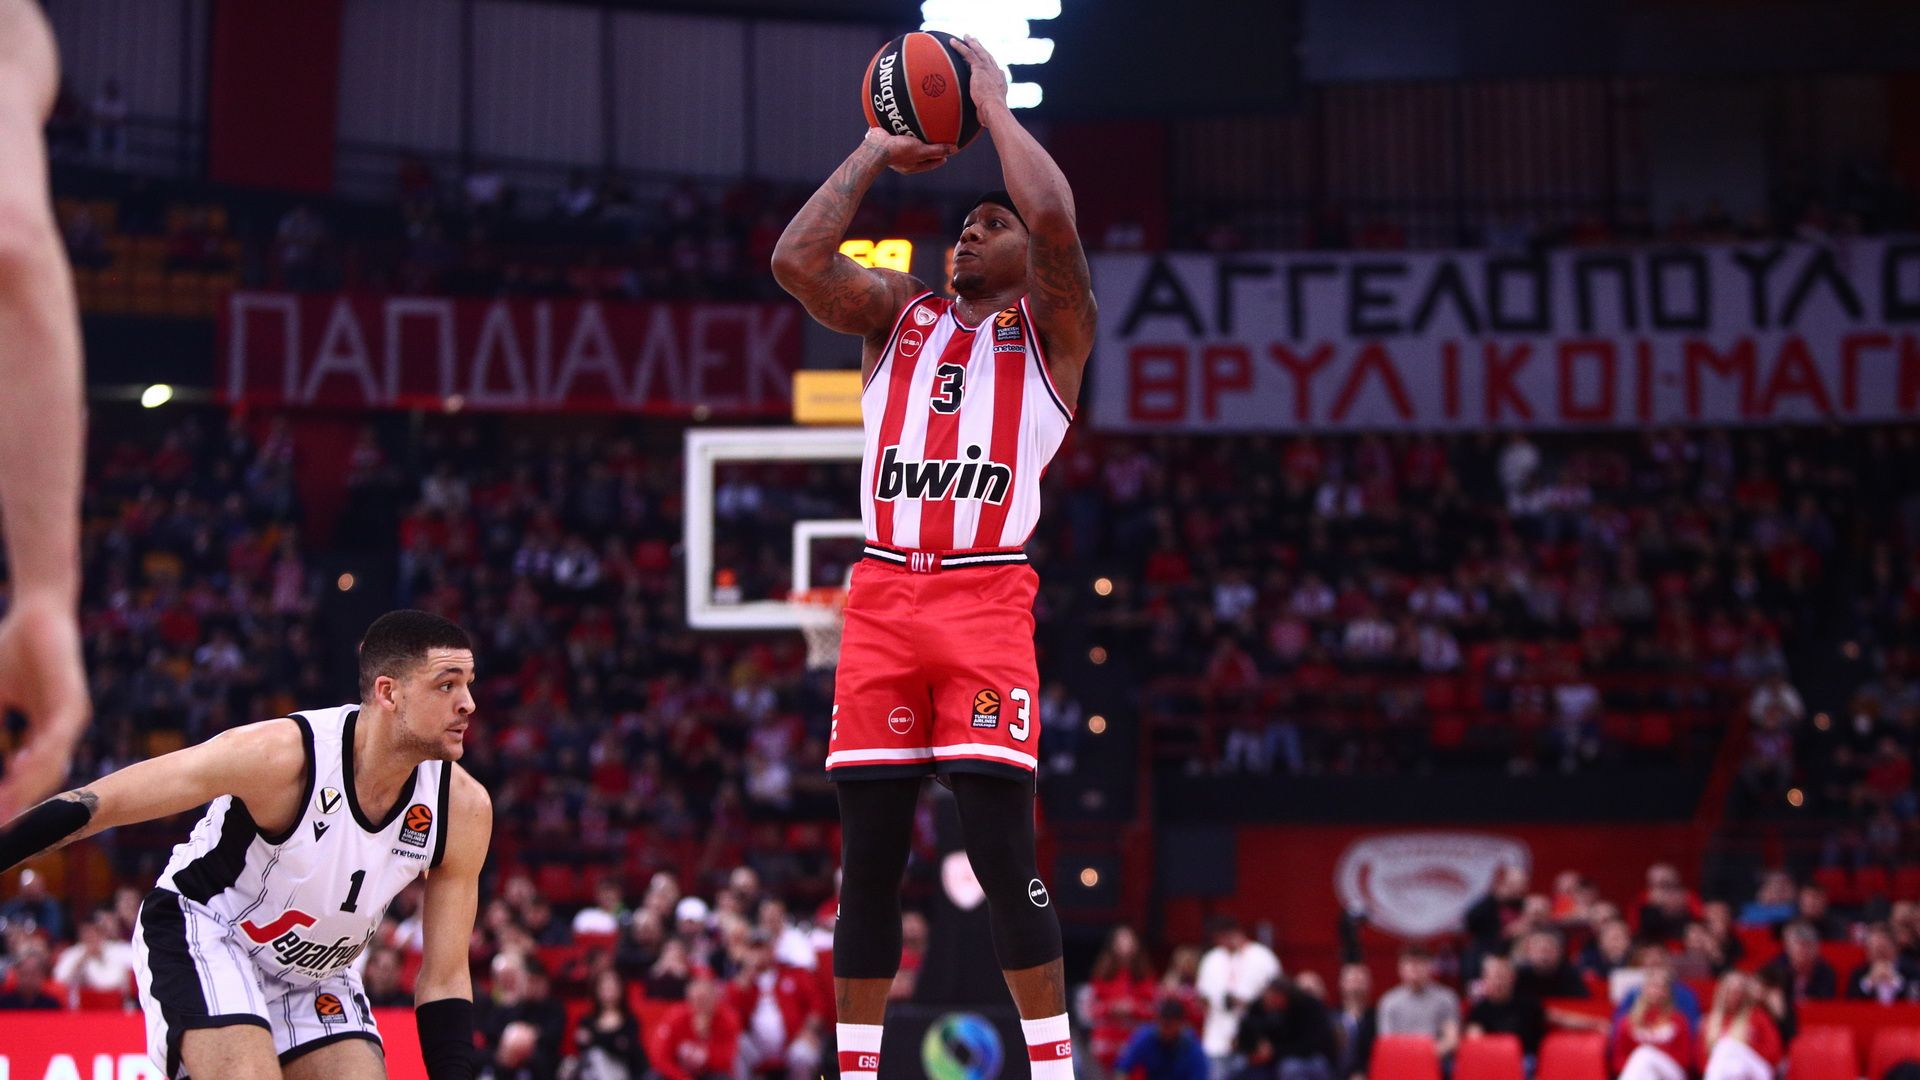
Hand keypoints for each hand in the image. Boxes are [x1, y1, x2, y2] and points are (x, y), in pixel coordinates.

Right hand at [0, 596, 88, 817]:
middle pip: (41, 779)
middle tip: (0, 828)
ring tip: (5, 811)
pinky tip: (20, 769)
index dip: (9, 799)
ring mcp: (71, 718)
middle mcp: (62, 731)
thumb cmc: (11, 654)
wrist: (38, 613)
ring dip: (26, 789)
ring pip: (50, 764)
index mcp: (45, 733)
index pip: (26, 777)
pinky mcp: (73, 701)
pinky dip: (39, 755)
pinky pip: (57, 736)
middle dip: (17, 805)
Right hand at [861, 127, 955, 174]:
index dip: (940, 158)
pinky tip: (907, 112)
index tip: (948, 152)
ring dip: (915, 133)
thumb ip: (937, 150)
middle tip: (938, 138)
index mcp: (911, 166)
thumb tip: (955, 149)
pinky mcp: (887, 138)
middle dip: (928, 145)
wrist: (875, 146)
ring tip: (923, 123)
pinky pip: (897, 129)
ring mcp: (893, 148)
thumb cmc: (898, 151)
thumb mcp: (921, 151)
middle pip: (919, 152)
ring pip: (908, 140)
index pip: (929, 163)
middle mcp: (902, 159)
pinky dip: (903, 123)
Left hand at [950, 36, 1008, 121]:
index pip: (994, 68)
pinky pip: (968, 54)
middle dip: (981, 48)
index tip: (986, 56)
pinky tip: (952, 42)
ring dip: (971, 43)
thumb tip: (982, 119)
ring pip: (978, 52)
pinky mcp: (979, 68)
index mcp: (1000, 82)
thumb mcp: (990, 111)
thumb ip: (985, 110)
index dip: (989, 61)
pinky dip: (960, 47)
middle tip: (975, 40)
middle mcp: (995, 73)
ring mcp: (988, 69)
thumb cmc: (991, 115)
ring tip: (965, 36)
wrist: (994, 109)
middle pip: (987, 56)